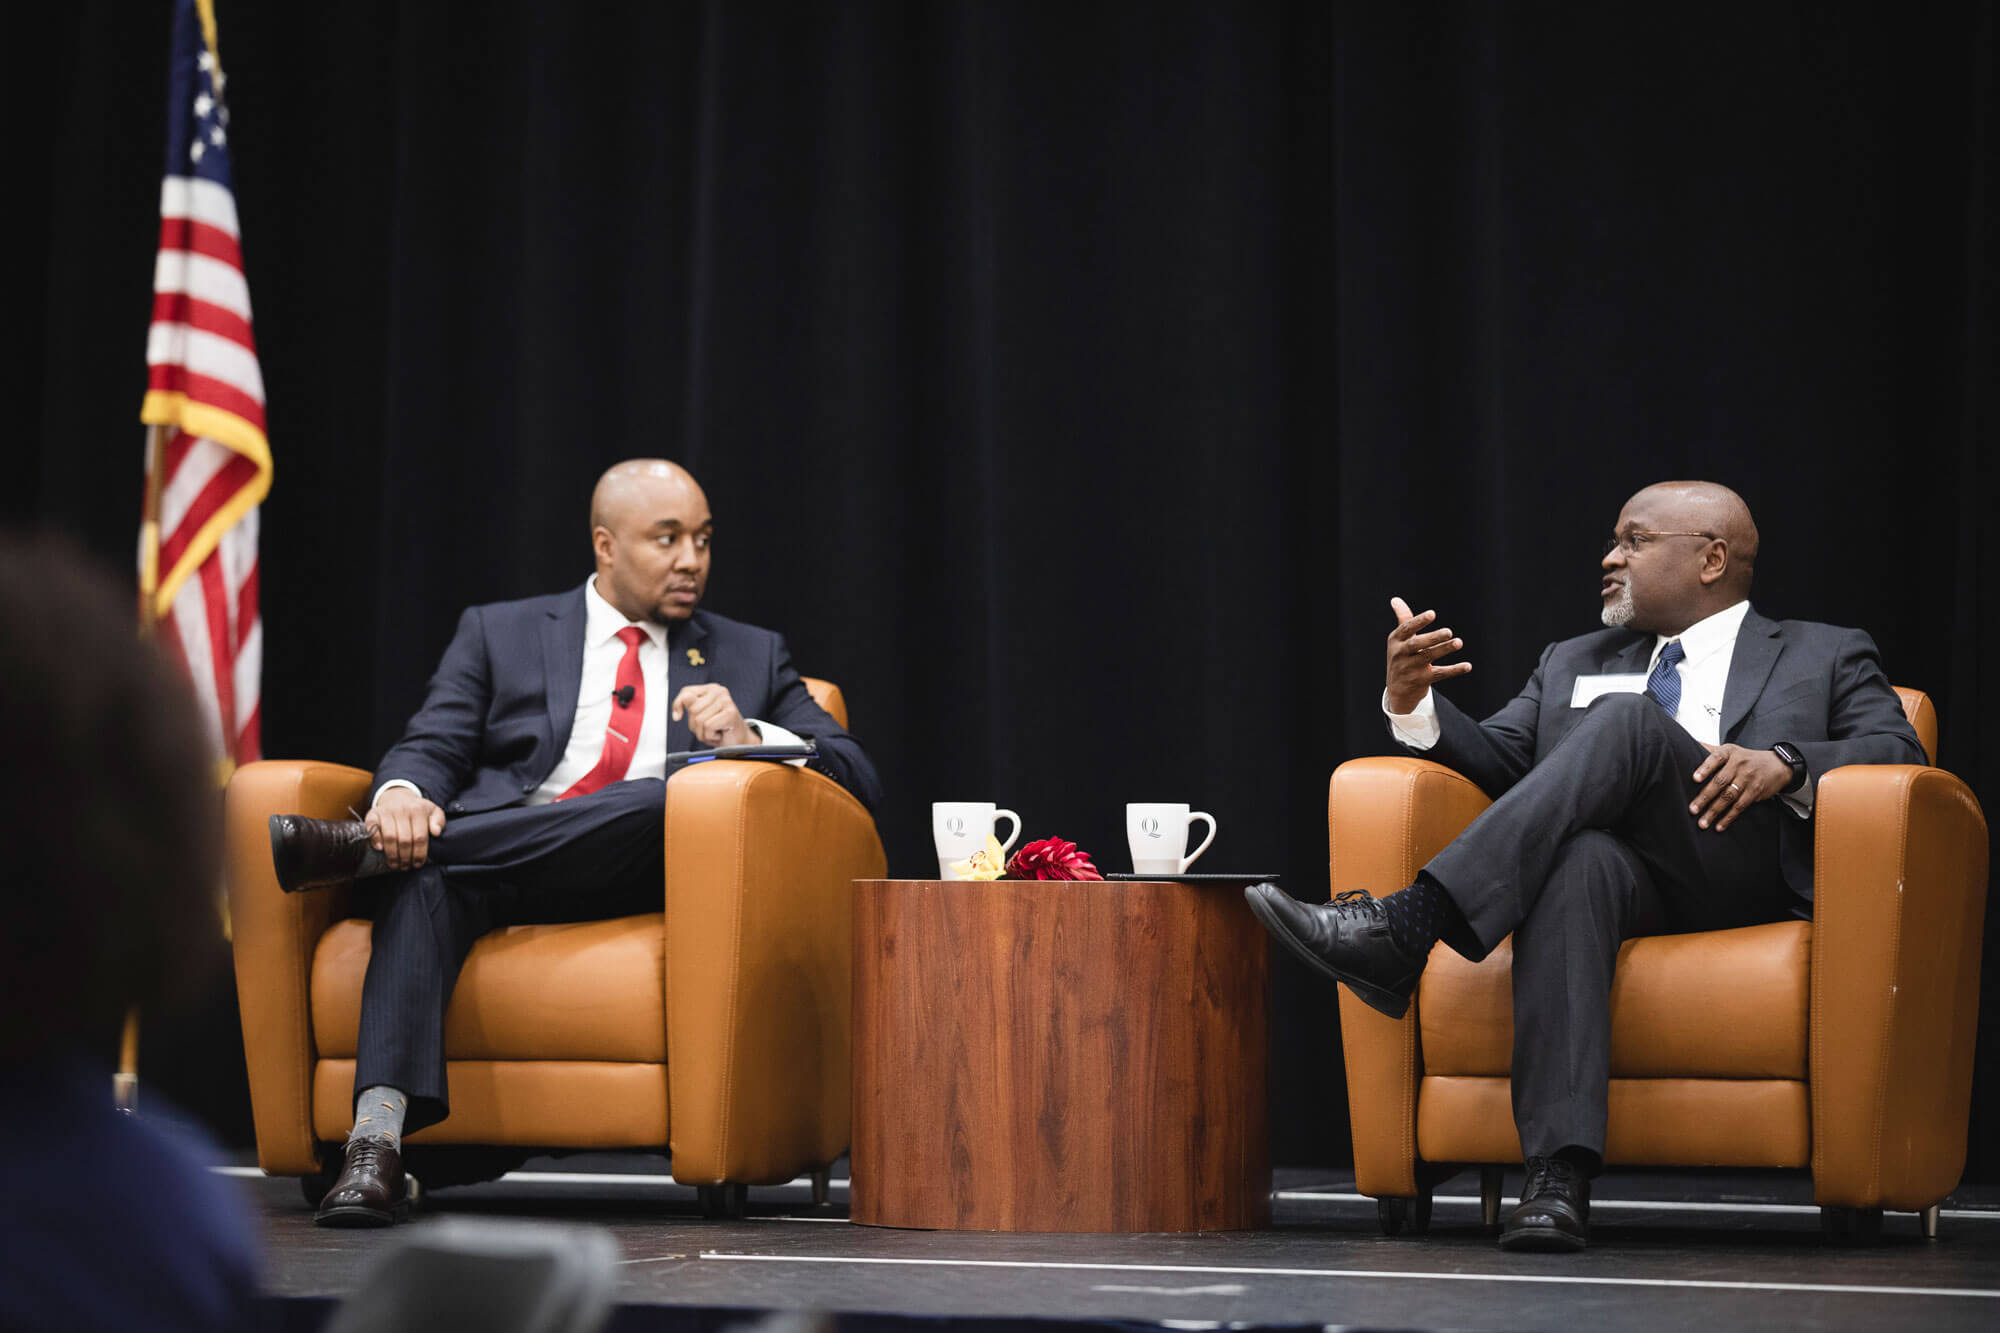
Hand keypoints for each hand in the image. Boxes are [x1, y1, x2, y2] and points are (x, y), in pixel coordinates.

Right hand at [364, 787, 446, 868]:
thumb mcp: (433, 812)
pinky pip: (372, 827)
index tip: (418, 864)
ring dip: (392, 854)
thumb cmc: (418, 810)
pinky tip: (380, 849)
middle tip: (406, 867)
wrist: (399, 797)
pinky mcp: (373, 813)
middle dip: (405, 857)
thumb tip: (436, 832)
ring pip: (390, 836)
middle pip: (404, 839)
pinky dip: (375, 839)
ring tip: (395, 865)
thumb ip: (438, 821)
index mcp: (418, 809)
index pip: (420, 837)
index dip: (419, 853)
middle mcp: (402, 809)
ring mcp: (387, 811)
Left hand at [672, 683, 755, 747]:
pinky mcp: (730, 713)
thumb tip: (685, 698)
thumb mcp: (699, 717)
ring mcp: (726, 701)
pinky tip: (719, 734)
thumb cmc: (718, 729)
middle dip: (695, 725)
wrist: (738, 742)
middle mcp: (719, 691)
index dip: (678, 705)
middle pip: (692, 709)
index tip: (677, 717)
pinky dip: (710, 736)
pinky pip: (708, 727)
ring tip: (714, 732)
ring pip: (699, 720)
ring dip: (703, 733)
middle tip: (707, 729)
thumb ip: (691, 705)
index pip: (686, 692)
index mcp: (710, 689)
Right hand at [1385, 595, 1471, 713]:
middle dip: (1432, 638)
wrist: (1398, 690)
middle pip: (1416, 644)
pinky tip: (1467, 666)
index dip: (1419, 621)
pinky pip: (1439, 674)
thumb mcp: (1399, 640)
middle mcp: (1401, 654)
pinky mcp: (1422, 680)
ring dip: (1444, 649)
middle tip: (1449, 631)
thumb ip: (1403, 619)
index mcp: (1395, 641)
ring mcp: (1410, 668)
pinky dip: (1454, 670)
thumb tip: (1395, 599)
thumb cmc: (1402, 657)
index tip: (1432, 614)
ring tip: (1458, 642)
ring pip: (1428, 657)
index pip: (1406, 629)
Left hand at [1688, 744, 1793, 830]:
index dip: (1705, 768)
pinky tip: (1719, 825)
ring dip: (1714, 811)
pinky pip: (1740, 806)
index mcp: (1729, 753)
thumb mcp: (1730, 750)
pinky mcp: (1755, 792)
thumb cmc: (1745, 758)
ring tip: (1703, 822)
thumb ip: (1710, 750)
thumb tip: (1686, 744)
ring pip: (1729, 797)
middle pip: (1720, 781)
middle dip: (1705, 797)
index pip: (1716, 758)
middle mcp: (1739, 764)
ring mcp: (1748, 779)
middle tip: (1692, 809)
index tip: (1694, 778)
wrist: (1777, 765)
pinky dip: (1728, 817)